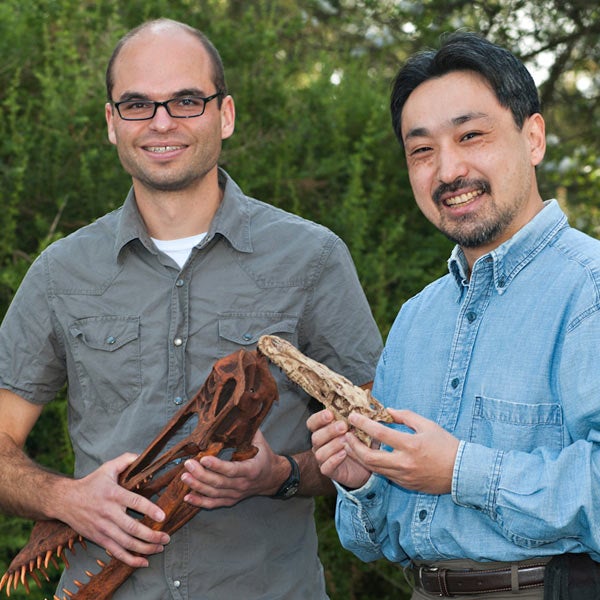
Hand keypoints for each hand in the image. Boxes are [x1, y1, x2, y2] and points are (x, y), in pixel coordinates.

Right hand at [56, 453, 169, 567]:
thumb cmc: (91, 483)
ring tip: (160, 547)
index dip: (149, 510)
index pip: (134, 502)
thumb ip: (126, 460)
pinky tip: (144, 561)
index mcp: (113, 494)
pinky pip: (116, 553)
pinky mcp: (99, 539)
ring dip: (145, 548)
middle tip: (167, 537)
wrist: (65, 501)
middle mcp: (108, 513)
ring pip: (126, 543)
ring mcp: (103, 528)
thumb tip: (142, 456)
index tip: (163, 516)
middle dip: (151, 535)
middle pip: (132, 528)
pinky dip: (130, 560)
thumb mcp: (108, 468)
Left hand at [181, 429, 285, 508]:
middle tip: (188, 464)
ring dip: (198, 486)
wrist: (272, 477)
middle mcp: (243, 484)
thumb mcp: (259, 441)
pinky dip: (200, 502)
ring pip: (214, 493)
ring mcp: (236, 494)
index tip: (204, 459)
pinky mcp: (230, 500)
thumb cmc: (264, 456)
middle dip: (202, 474)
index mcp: (251, 469)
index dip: (217, 466)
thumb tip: (239, 411)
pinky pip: (214, 503)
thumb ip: (248, 429)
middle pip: (219, 482)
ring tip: (184, 477)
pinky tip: (187, 497)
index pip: (232, 470)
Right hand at [307, 409, 371, 488]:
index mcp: (323, 430)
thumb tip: (361, 412)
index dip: (319, 418)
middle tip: (343, 426)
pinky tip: (344, 454)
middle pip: (315, 437)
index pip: (313, 423)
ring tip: (346, 441)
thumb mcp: (361, 430)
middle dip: (329, 430)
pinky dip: (334, 460)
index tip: (330, 414)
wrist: (365, 466)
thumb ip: (358, 421)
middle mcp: (320, 444)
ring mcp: (323, 458)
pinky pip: (326, 467)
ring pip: (319, 452)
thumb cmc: (360, 444)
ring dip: (333, 445)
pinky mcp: (329, 470)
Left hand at [345, 408, 459, 494]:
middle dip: (354, 446)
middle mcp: (405, 463)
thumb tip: (386, 410)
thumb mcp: (427, 425)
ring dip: (360, 456)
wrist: (462, 472)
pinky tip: (368, 456)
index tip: (353, 416)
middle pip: (370, 457)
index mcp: (411, 445)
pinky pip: (385, 475)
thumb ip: (405, 416)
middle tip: (346, 435)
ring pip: (374, 469)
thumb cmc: (446, 445)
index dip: (363, 424)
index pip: (380, 433)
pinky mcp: (406, 484)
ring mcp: (404, 476)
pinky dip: (374, 465)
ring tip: (351, 445)